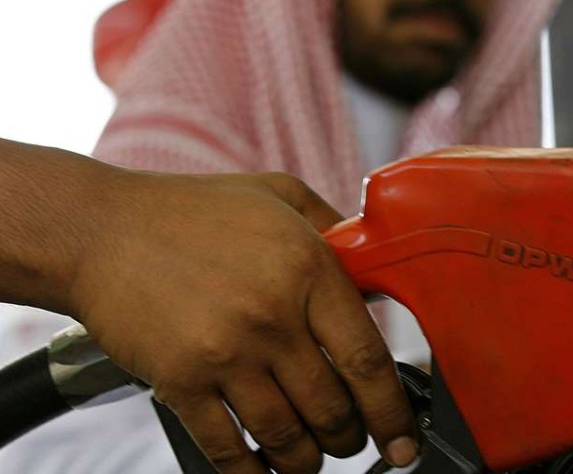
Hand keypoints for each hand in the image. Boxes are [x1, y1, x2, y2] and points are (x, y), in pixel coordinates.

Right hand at [68, 169, 417, 473]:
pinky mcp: (179, 383)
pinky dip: (251, 472)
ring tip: (312, 458)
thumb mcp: (278, 195)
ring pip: (286, 437)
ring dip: (307, 461)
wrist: (99, 231)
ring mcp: (224, 354)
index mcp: (307, 269)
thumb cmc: (191, 210)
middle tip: (354, 441)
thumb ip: (333, 225)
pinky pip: (227, 449)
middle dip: (351, 438)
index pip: (367, 358)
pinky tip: (264, 472)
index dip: (391, 410)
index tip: (403, 438)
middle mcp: (271, 316)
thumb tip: (374, 261)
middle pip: (331, 407)